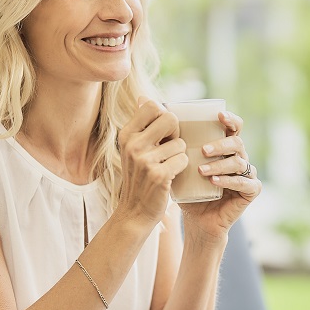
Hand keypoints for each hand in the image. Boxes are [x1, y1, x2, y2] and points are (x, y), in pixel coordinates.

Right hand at [117, 98, 188, 225]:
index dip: (165, 116)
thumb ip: (142, 125)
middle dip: (176, 133)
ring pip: (180, 143)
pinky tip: (171, 176)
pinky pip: (183, 159)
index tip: (163, 133)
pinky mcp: (158, 175)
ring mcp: (144, 160)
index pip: (152, 106)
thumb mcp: (133, 149)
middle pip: (171, 118)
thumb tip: (144, 97)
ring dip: (179, 155)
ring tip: (167, 166)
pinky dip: (181, 168)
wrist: (135, 212)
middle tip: (169, 149)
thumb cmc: (140, 177)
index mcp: (126, 134)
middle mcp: (132, 145)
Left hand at [178, 110, 260, 238]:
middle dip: (221, 144)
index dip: (231, 119)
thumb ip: (169, 143)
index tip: (219, 115)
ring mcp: (247, 174)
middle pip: (237, 142)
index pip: (234, 127)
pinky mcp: (251, 190)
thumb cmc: (188, 190)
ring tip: (202, 171)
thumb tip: (152, 113)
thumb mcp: (177, 165)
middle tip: (203, 150)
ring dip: (220, 165)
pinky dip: (229, 180)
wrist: (197, 221)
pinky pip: (244, 182)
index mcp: (226, 148)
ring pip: (239, 162)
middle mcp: (240, 158)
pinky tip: (214, 181)